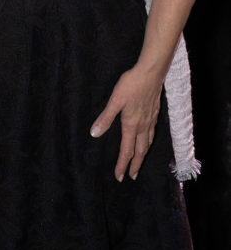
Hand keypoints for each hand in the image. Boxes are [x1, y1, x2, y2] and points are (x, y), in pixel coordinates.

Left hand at [90, 66, 162, 181]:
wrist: (151, 73)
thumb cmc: (131, 84)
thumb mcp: (115, 100)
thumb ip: (105, 118)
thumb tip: (94, 134)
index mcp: (131, 125)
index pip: (126, 150)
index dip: (122, 164)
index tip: (119, 177)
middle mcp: (143, 126)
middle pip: (140, 151)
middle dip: (135, 165)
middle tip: (132, 176)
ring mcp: (150, 120)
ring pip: (147, 143)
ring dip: (143, 155)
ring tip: (140, 161)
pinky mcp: (155, 113)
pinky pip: (152, 134)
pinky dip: (149, 142)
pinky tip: (147, 139)